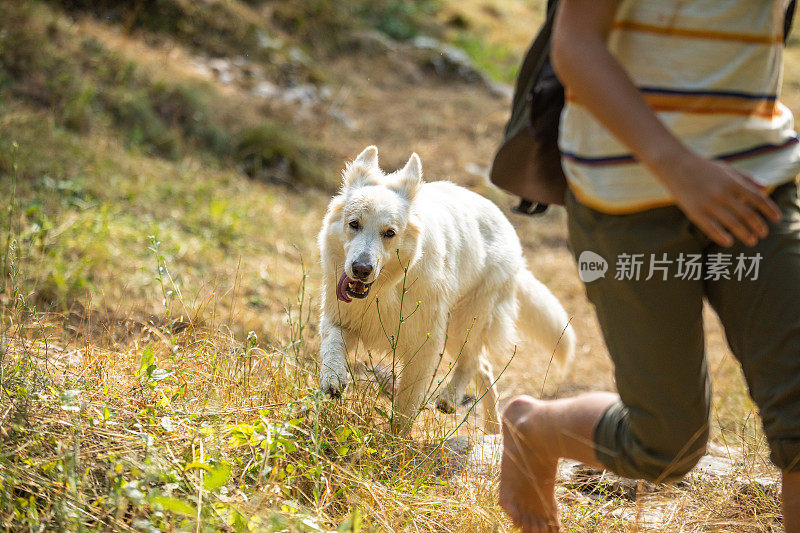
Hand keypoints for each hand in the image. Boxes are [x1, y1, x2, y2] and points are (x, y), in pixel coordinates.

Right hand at [652, 152, 781, 246]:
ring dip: (744, 234)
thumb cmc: (702, 167)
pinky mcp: (694, 212)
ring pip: (732, 223)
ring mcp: (708, 203)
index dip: (769, 209)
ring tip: (752, 241)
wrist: (674, 164)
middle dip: (758, 225)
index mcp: (732, 181)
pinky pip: (711, 228)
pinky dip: (721, 236)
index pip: (757, 198)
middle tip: (763, 234)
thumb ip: (746, 179)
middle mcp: (722, 193)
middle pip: (747, 213)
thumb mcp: (726, 169)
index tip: (777, 218)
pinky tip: (729, 242)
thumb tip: (765, 188)